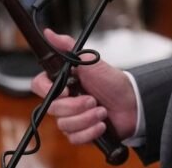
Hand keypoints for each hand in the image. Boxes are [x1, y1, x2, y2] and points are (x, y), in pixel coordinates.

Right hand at [30, 30, 137, 144]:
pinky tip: (102, 125)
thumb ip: (68, 47)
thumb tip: (49, 33)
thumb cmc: (112, 81)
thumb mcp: (90, 61)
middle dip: (76, 106)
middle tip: (93, 99)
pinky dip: (90, 131)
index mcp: (63, 83)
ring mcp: (72, 118)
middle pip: (53, 109)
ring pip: (64, 126)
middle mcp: (64, 101)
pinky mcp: (81, 133)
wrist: (132, 103)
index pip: (39, 86)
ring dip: (87, 118)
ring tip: (102, 111)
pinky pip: (75, 138)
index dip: (48, 91)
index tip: (66, 91)